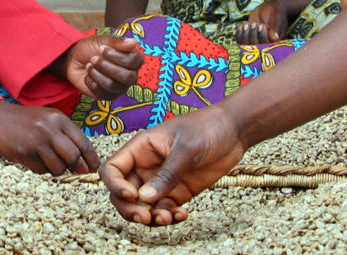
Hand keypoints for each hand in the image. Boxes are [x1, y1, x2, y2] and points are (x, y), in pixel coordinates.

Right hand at [0, 100, 98, 174]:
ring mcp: (36, 141)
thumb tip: (84, 161)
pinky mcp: (24, 152)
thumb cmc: (25, 120)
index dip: (92, 159)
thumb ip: (65, 135)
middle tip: (77, 173)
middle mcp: (49, 128)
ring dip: (57, 170)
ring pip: (58, 167)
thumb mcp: (48, 119)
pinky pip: (41, 170)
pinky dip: (41, 169)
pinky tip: (34, 159)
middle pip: (74, 157)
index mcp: (59, 119)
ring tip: (49, 162)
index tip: (93, 169)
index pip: (83, 143)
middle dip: (78, 168)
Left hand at [64, 35, 141, 98]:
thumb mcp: (102, 40)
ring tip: (89, 65)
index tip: (102, 48)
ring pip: (112, 85)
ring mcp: (120, 87)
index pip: (135, 61)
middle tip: (93, 58)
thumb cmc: (91, 48)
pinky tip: (88, 74)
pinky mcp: (108, 96)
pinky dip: (90, 81)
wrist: (74, 60)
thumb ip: (118, 42)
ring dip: (96, 73)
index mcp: (132, 59)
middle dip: (106, 66)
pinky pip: (101, 92)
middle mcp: (130, 74)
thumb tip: (134, 43)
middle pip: (127, 77)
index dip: (117, 56)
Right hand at [99, 105, 244, 225]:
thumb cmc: (206, 128)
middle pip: (122, 193)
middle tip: (146, 217)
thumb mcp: (186, 148)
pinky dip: (169, 217)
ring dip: (150, 217)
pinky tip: (182, 215)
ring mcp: (160, 181)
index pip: (112, 169)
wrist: (234, 131)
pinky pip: (164, 210)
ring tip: (167, 218)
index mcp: (139, 148)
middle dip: (130, 209)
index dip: (114, 185)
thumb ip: (167, 174)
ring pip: (143, 206)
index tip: (132, 196)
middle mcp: (145, 166)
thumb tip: (145, 198)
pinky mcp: (177, 192)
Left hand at [238, 0, 288, 43]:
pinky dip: (239, 34)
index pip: (267, 46)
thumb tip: (275, 38)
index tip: (262, 25)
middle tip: (254, 24)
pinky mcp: (248, 39)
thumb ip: (276, 28)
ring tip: (247, 24)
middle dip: (253, 34)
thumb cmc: (276, 14)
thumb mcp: (278, 19)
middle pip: (256, 47)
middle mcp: (266, 45)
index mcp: (276, 43)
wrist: (270, 9)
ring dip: (245, 35)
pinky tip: (241, 25)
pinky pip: (240, 41)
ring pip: (246, 45)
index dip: (262, 36)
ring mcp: (256, 42)